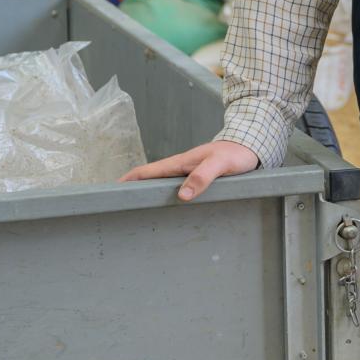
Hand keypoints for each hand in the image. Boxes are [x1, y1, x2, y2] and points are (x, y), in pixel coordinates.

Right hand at [122, 139, 261, 201]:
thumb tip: (183, 195)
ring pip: (161, 185)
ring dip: (147, 195)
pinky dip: (165, 197)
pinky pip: (175, 188)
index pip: (145, 172)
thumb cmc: (235, 154)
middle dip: (131, 191)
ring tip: (136, 212)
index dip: (126, 181)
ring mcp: (186, 173)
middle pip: (148, 180)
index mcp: (179, 163)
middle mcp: (179, 168)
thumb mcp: (220, 164)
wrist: (250, 146)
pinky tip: (165, 208)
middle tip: (117, 208)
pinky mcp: (196, 178)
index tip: (109, 193)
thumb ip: (203, 177)